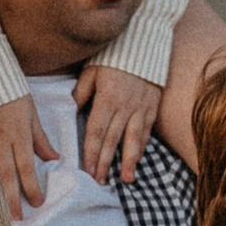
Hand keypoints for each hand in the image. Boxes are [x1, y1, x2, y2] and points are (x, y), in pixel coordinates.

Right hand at [0, 93, 56, 219]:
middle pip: (5, 174)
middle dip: (11, 198)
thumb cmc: (11, 92)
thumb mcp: (31, 113)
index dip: (32, 187)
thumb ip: (40, 138)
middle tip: (15, 218)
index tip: (37, 203)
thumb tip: (54, 158)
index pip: (26, 166)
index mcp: (18, 133)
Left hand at [72, 62, 160, 187]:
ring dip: (129, 161)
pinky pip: (147, 131)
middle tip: (99, 182)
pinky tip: (138, 160)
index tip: (86, 169)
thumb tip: (72, 108)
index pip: (96, 132)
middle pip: (112, 140)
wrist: (145, 43)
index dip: (91, 152)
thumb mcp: (92, 70)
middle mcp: (125, 107)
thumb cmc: (114, 56)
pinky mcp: (153, 107)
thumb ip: (82, 91)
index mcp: (107, 99)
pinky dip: (142, 147)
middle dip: (105, 163)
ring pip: (133, 140)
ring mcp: (141, 108)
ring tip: (126, 179)